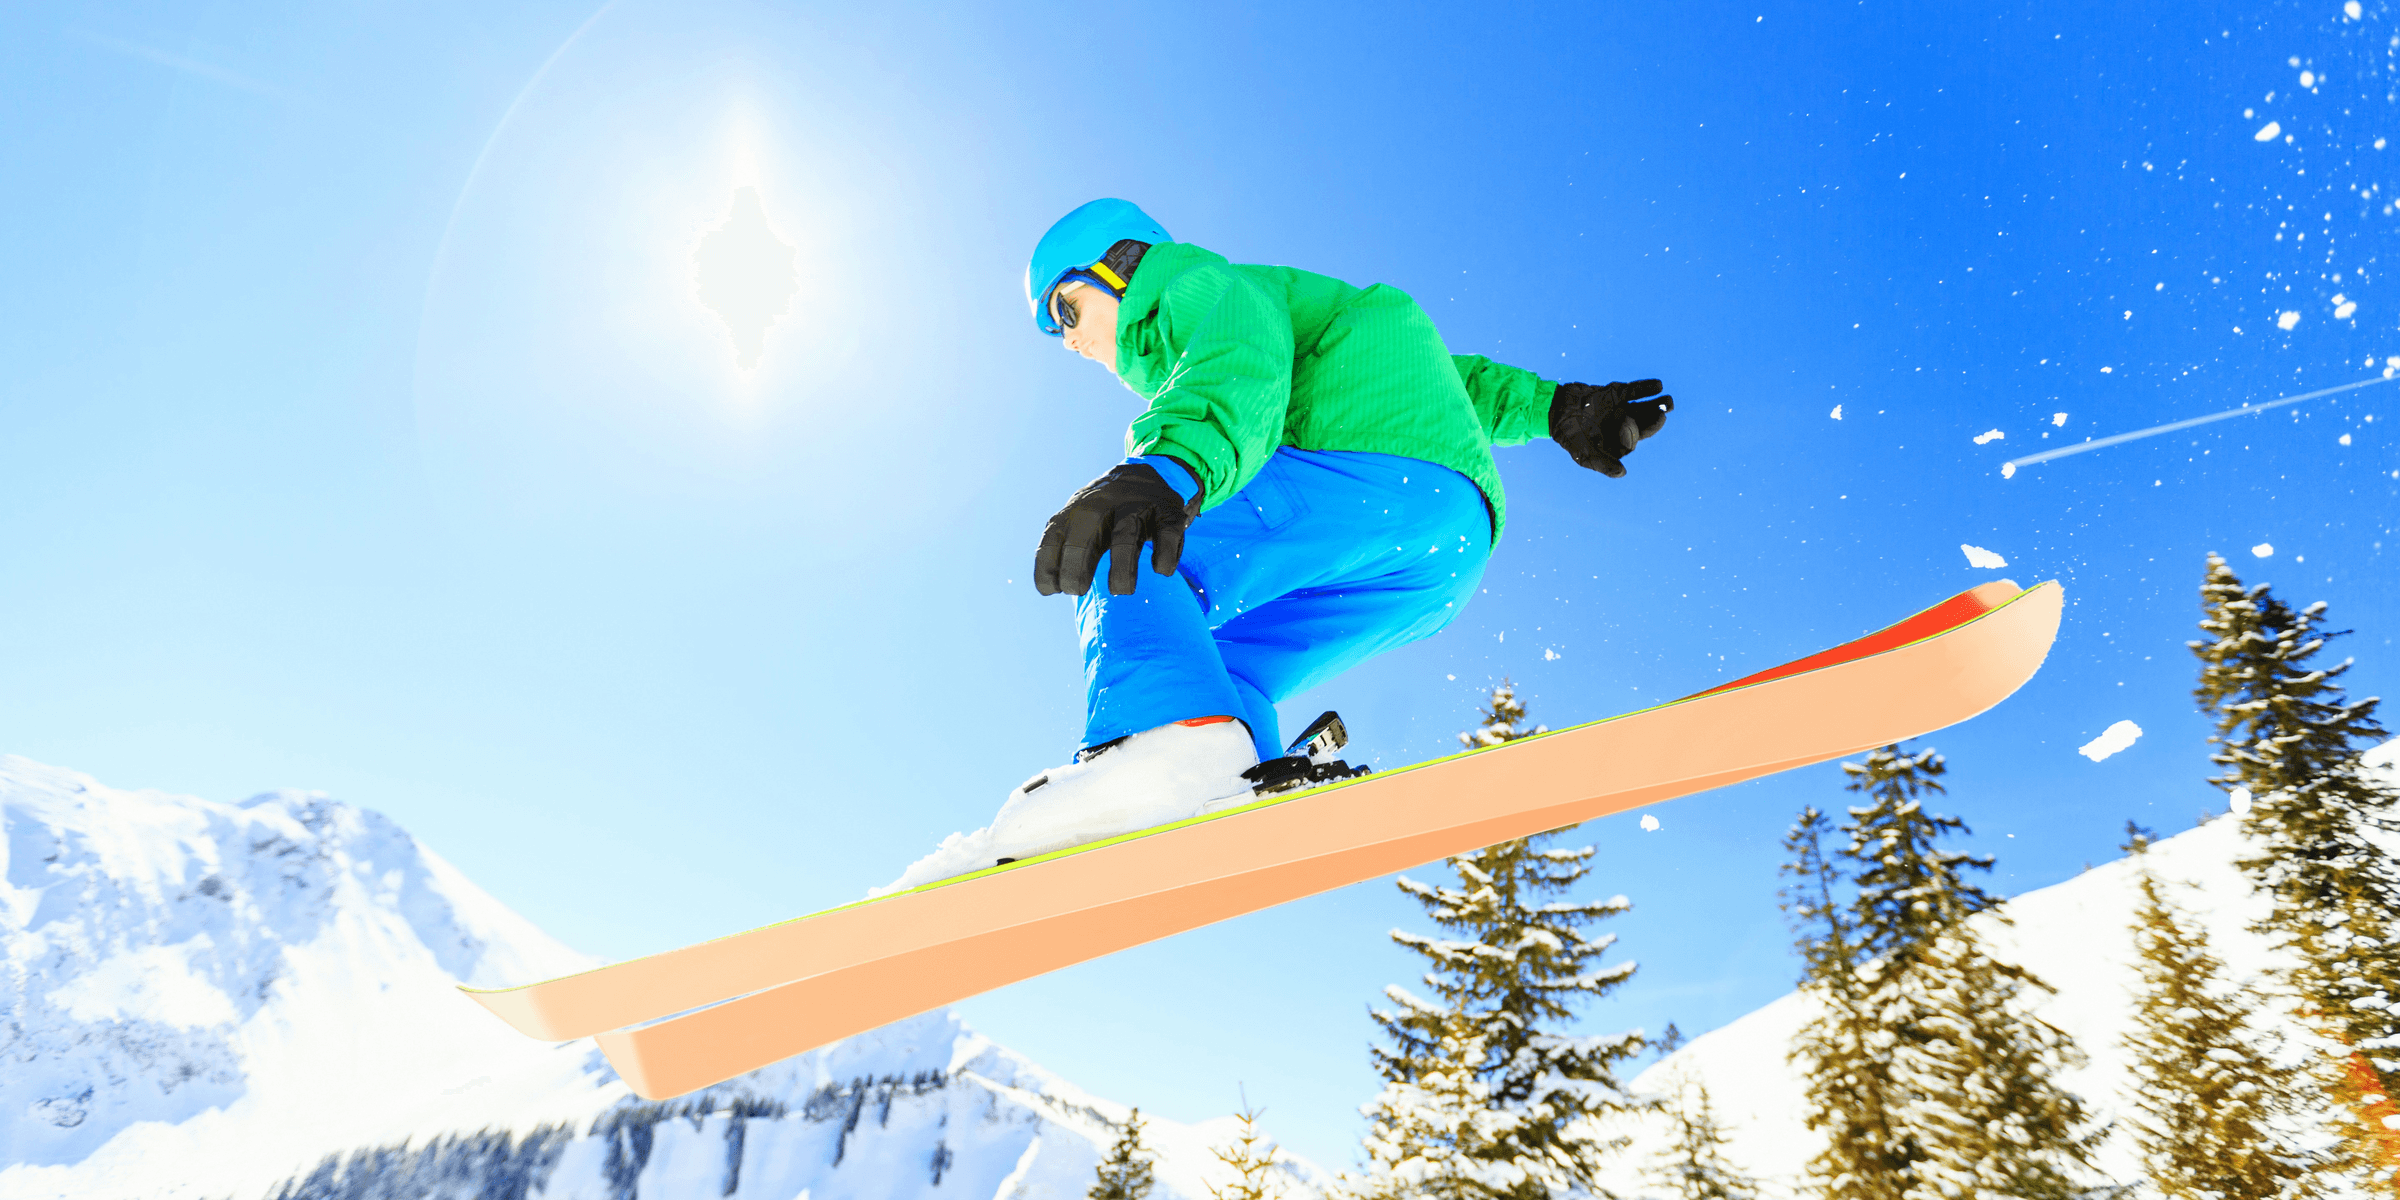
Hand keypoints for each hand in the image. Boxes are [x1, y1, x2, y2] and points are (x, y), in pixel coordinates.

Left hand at [1033, 461, 1193, 595]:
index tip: (1053, 590)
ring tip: (1120, 590)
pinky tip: (1160, 570)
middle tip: (1077, 592)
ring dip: (1121, 569)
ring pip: (1125, 536)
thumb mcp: (1080, 523)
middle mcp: (1105, 504)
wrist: (1148, 472)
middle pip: (1084, 533)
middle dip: (1075, 568)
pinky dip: (1165, 556)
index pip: (1054, 537)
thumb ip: (1063, 551)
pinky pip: (1167, 535)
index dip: (1048, 566)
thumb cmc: (1106, 513)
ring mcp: (1137, 506)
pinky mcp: (1168, 512)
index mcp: (1077, 510)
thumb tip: (1049, 588)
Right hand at [1548, 379, 1673, 477]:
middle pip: (1645, 422)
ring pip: (1643, 406)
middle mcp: (1622, 425)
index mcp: (1618, 440)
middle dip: (1656, 419)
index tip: (1632, 424)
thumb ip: (1603, 464)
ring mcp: (1620, 408)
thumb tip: (1622, 473)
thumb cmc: (1570, 436)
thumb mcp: (1585, 454)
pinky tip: (1659, 385)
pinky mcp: (1615, 393)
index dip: (1640, 431)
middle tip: (1664, 412)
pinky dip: (1646, 387)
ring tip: (1669, 401)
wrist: (1556, 410)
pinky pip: (1634, 390)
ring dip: (1657, 404)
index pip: (1636, 437)